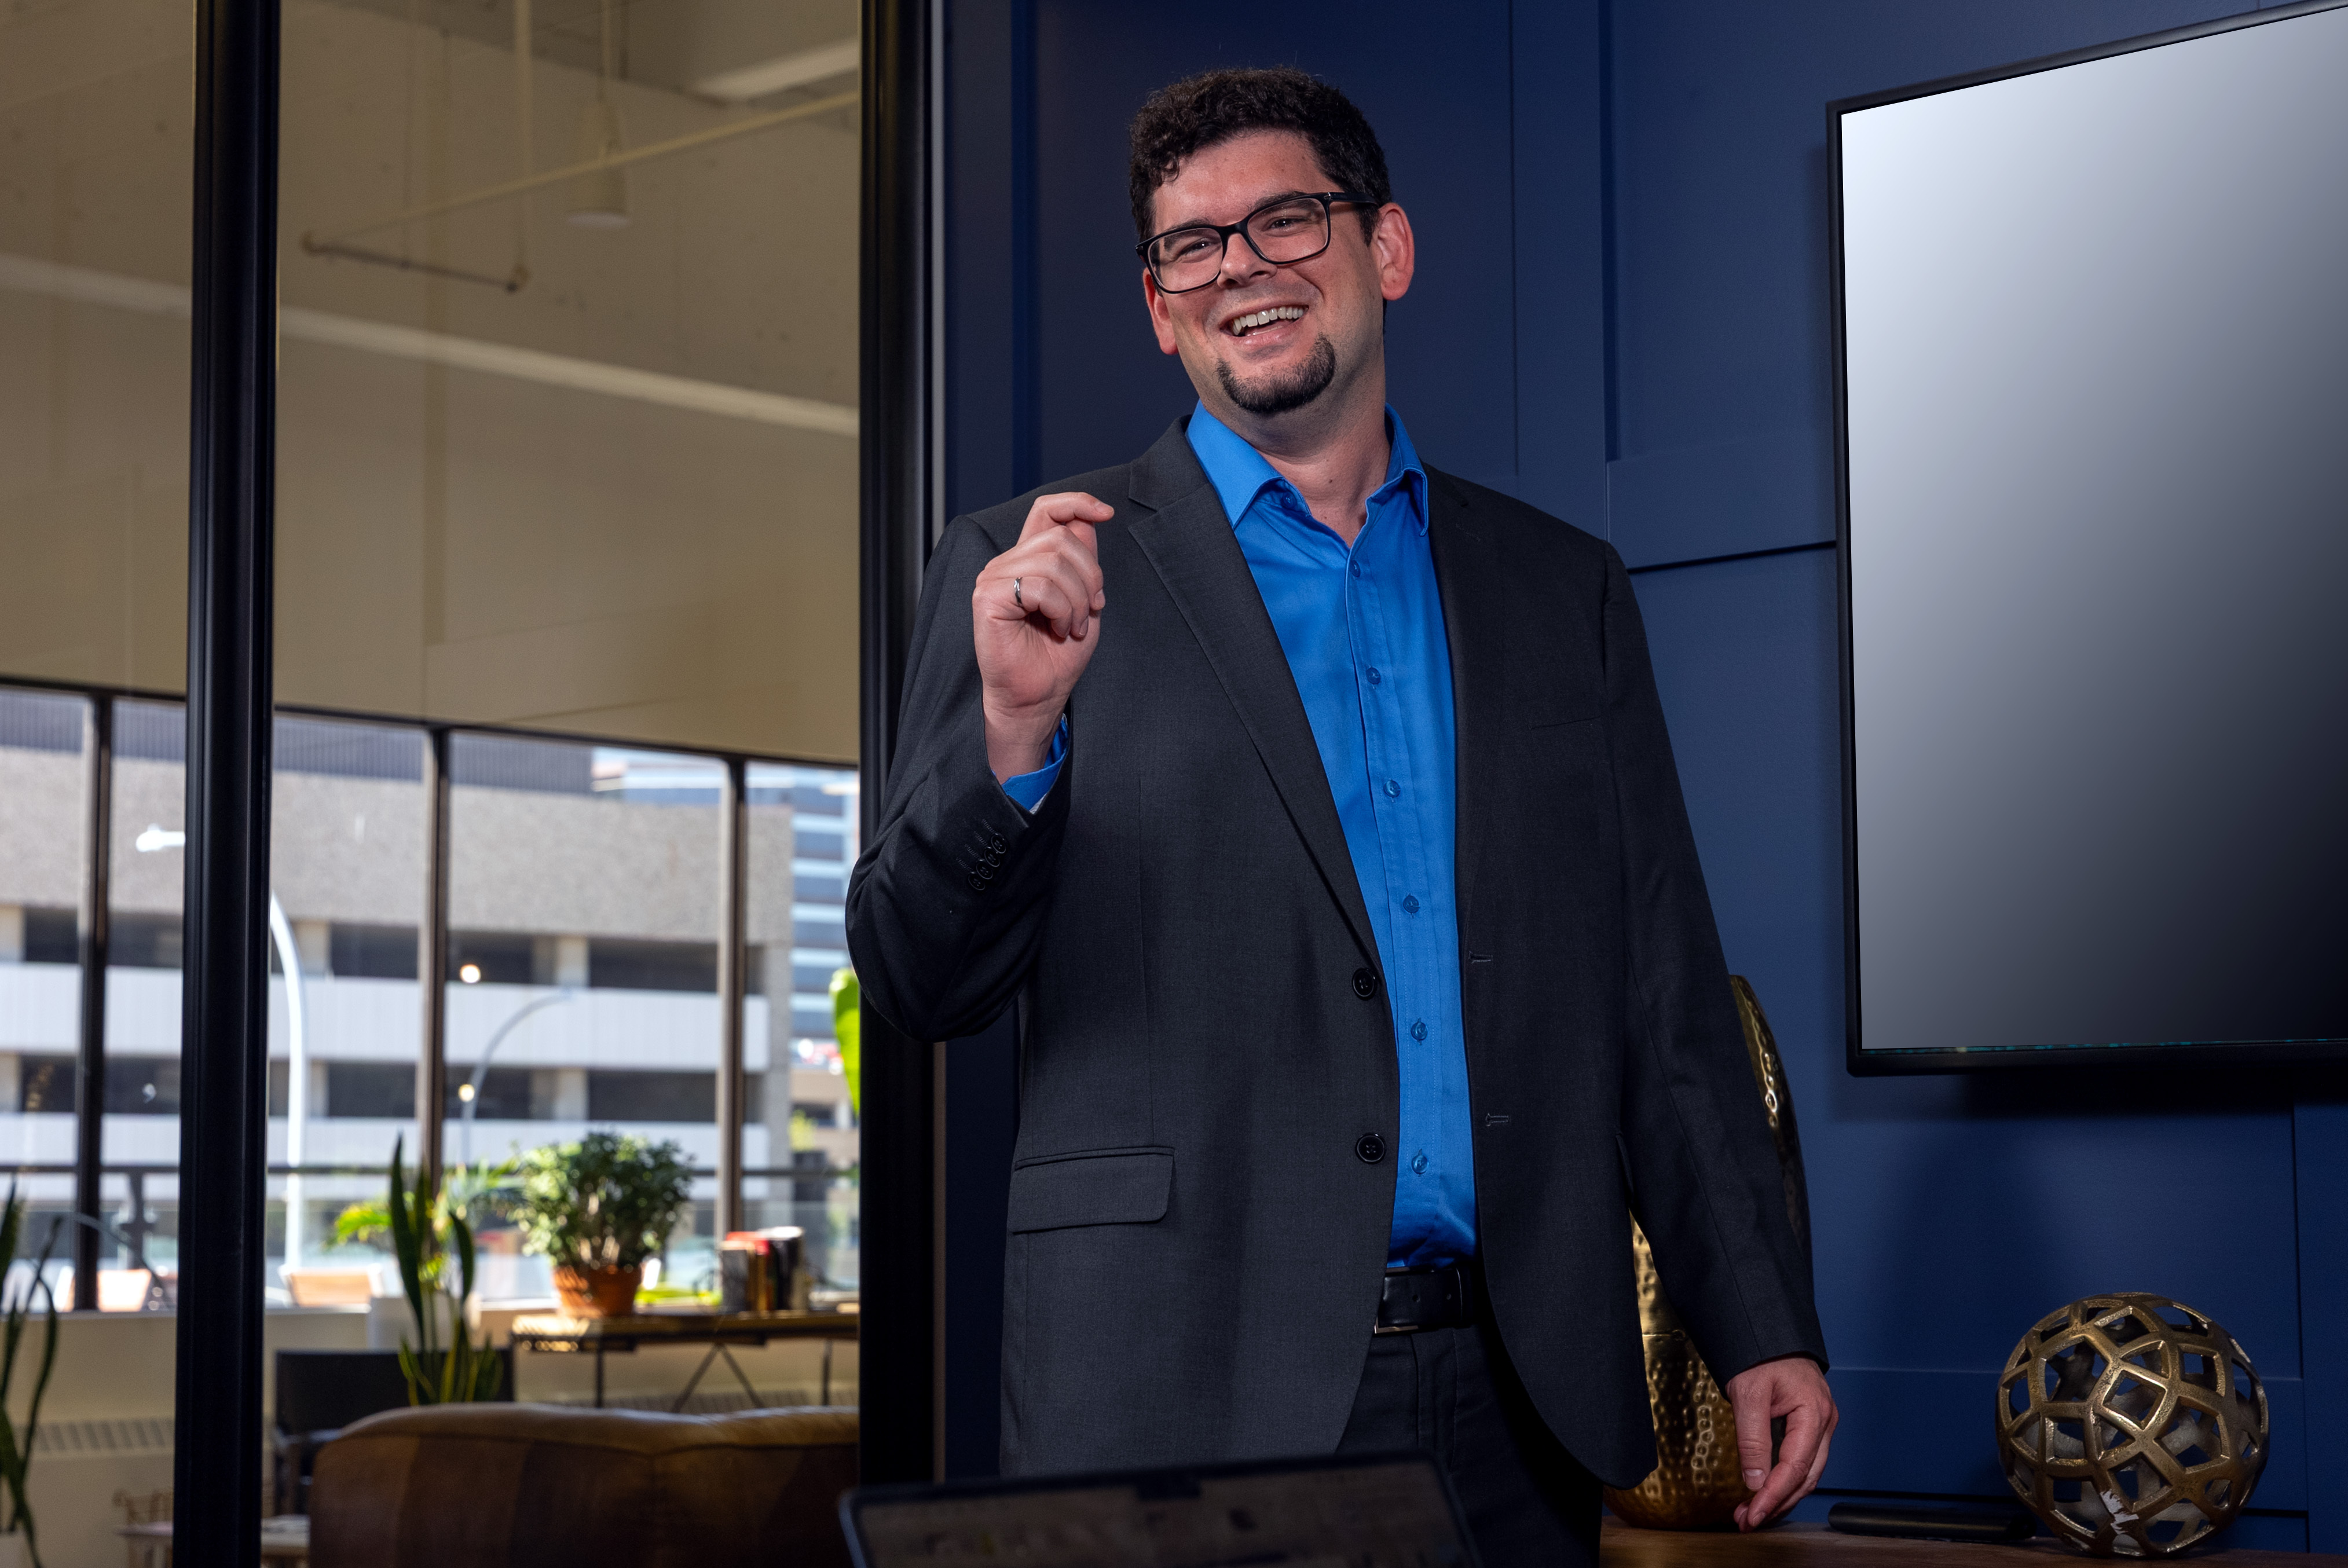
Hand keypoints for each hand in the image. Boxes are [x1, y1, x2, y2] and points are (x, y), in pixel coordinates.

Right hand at [975, 492, 1111, 781]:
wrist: (1038, 697)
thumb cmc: (1057, 657)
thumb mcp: (1083, 602)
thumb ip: (1084, 563)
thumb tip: (1091, 520)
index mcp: (1027, 560)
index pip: (1047, 511)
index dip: (1077, 503)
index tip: (1107, 513)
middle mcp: (1006, 563)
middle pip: (1061, 538)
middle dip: (1090, 575)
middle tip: (1091, 609)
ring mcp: (993, 578)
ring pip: (1054, 561)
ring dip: (1077, 600)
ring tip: (1073, 626)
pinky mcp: (987, 598)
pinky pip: (1039, 586)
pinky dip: (1061, 610)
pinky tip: (1057, 630)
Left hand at [1724, 1355, 1836, 1529]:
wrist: (1768, 1329)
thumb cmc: (1761, 1352)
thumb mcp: (1748, 1393)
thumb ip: (1752, 1438)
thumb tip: (1755, 1480)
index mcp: (1814, 1414)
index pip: (1794, 1468)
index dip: (1772, 1496)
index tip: (1752, 1515)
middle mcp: (1824, 1423)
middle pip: (1805, 1478)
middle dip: (1776, 1504)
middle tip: (1747, 1521)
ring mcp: (1820, 1425)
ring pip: (1806, 1474)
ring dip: (1780, 1496)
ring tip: (1752, 1513)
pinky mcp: (1810, 1425)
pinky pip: (1801, 1461)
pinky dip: (1783, 1480)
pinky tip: (1765, 1491)